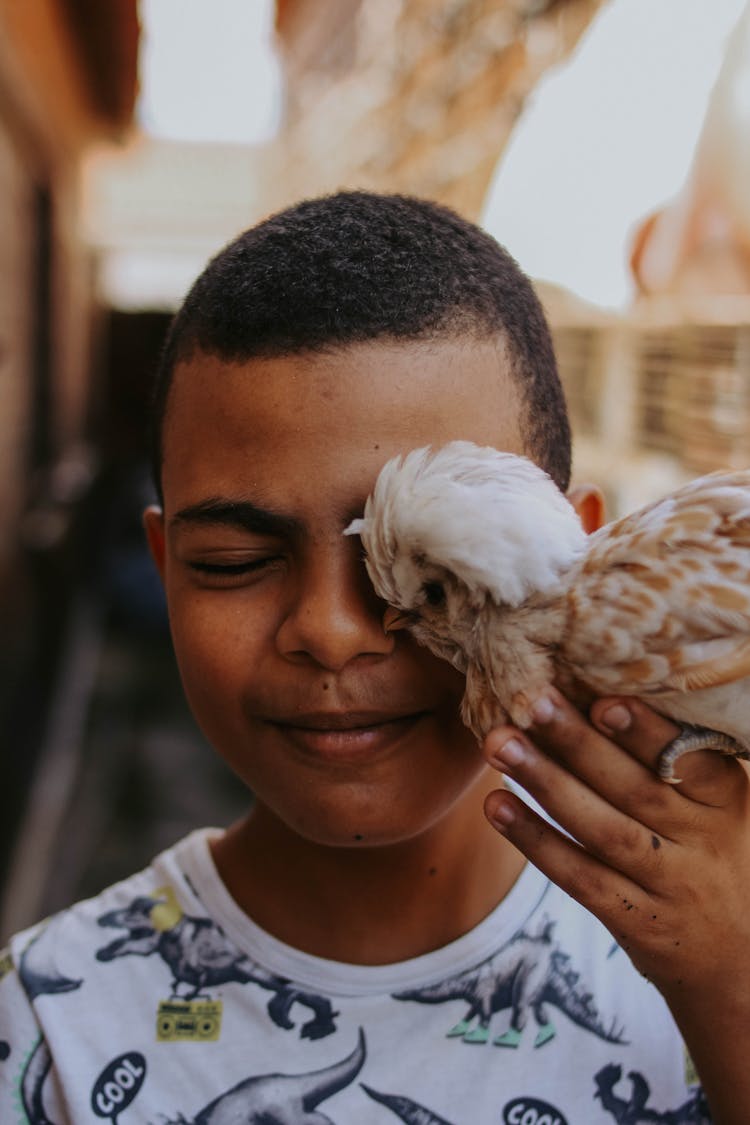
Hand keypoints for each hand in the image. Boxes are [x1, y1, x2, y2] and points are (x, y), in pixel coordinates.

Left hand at [482, 688, 749, 1122]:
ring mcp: (669, 887)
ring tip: (499, 744)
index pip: (693, 762)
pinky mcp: (636, 923)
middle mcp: (702, 843)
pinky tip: (497, 807)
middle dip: (577, 743)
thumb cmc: (707, 852)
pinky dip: (535, 841)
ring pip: (601, 831)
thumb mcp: (713, 806)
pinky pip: (580, 878)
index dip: (647, 732)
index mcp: (724, 801)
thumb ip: (669, 758)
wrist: (739, 960)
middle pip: (634, 790)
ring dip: (545, 783)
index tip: (603, 701)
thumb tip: (586, 691)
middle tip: (530, 702)